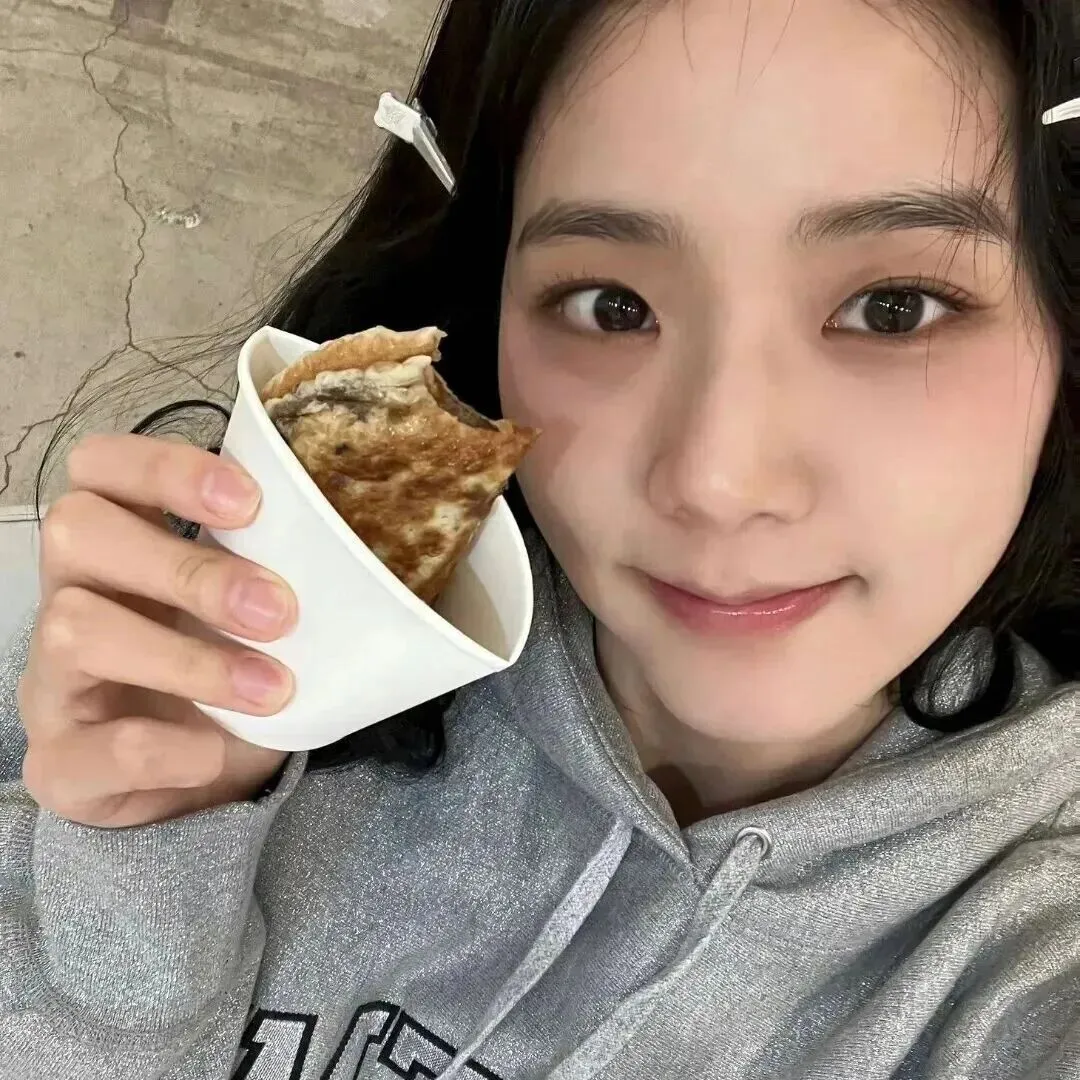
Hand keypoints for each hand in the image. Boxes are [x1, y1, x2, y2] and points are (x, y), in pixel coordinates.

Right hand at [18, 434, 297, 826]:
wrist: (193, 781)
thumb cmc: (226, 666)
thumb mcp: (247, 607)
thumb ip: (273, 567)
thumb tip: (352, 548)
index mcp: (119, 542)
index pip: (101, 466)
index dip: (165, 469)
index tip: (252, 502)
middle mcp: (71, 595)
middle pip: (76, 532)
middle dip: (188, 569)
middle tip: (279, 611)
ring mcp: (53, 679)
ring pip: (74, 631)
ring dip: (189, 660)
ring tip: (271, 688)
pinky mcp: (59, 762)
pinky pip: (89, 747)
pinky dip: (165, 748)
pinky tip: (214, 754)